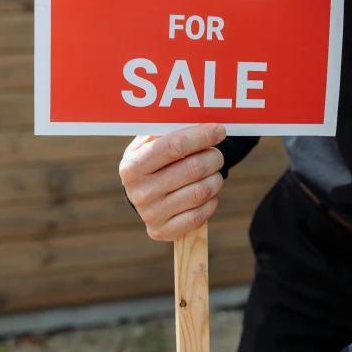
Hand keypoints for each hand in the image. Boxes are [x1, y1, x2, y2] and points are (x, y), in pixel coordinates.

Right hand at [119, 123, 225, 240]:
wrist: (141, 194)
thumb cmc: (153, 161)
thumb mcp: (151, 142)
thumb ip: (170, 130)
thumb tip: (201, 120)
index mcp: (132, 166)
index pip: (174, 146)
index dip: (201, 136)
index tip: (219, 130)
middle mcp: (139, 192)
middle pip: (192, 169)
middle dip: (213, 157)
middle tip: (217, 154)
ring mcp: (150, 214)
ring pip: (201, 192)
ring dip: (216, 179)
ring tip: (213, 173)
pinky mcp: (162, 231)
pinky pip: (199, 216)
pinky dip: (211, 202)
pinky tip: (208, 194)